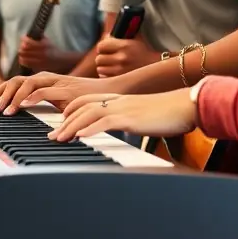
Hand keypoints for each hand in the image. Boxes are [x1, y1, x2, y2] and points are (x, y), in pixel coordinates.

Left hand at [0, 71, 104, 113]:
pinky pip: (45, 91)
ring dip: (13, 98)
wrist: (109, 93)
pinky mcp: (67, 89)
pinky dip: (32, 97)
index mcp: (43, 79)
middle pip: (16, 80)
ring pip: (27, 83)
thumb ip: (42, 102)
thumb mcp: (58, 100)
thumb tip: (22, 112)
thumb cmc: (83, 99)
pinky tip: (24, 105)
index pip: (14, 82)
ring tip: (5, 111)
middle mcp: (47, 77)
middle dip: (1, 95)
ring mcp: (57, 82)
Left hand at [16, 36, 67, 71]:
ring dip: (21, 56)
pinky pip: (28, 65)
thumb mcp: (48, 41)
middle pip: (25, 50)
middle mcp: (41, 54)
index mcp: (43, 46)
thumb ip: (40, 36)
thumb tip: (30, 33)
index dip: (24, 39)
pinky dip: (24, 62)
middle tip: (21, 47)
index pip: (29, 42)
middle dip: (22, 48)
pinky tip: (24, 60)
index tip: (22, 37)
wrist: (62, 61)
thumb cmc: (53, 50)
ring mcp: (40, 62)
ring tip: (21, 54)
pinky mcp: (39, 68)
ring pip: (24, 59)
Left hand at [48, 90, 196, 142]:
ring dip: (71, 126)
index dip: (71, 110)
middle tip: (51, 135)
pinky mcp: (131, 118)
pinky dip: (91, 128)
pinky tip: (80, 136)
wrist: (186, 105)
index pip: (87, 100)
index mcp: (119, 100)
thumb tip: (122, 128)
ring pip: (89, 113)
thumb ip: (128, 119)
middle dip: (64, 121)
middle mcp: (117, 101)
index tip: (60, 123)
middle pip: (82, 106)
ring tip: (58, 138)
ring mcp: (123, 108)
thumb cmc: (168, 113)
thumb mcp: (142, 115)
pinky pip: (106, 121)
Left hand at [94, 36, 160, 77]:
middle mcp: (122, 59)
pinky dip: (108, 76)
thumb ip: (119, 36)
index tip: (105, 49)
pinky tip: (115, 73)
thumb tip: (105, 35)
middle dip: (103, 58)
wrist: (158, 68)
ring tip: (112, 66)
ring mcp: (121, 72)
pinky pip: (105, 78)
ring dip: (104, 68)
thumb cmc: (144, 52)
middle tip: (109, 58)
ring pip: (100, 69)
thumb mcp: (134, 39)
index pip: (101, 46)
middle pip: (99, 59)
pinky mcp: (121, 81)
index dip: (102, 47)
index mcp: (124, 46)